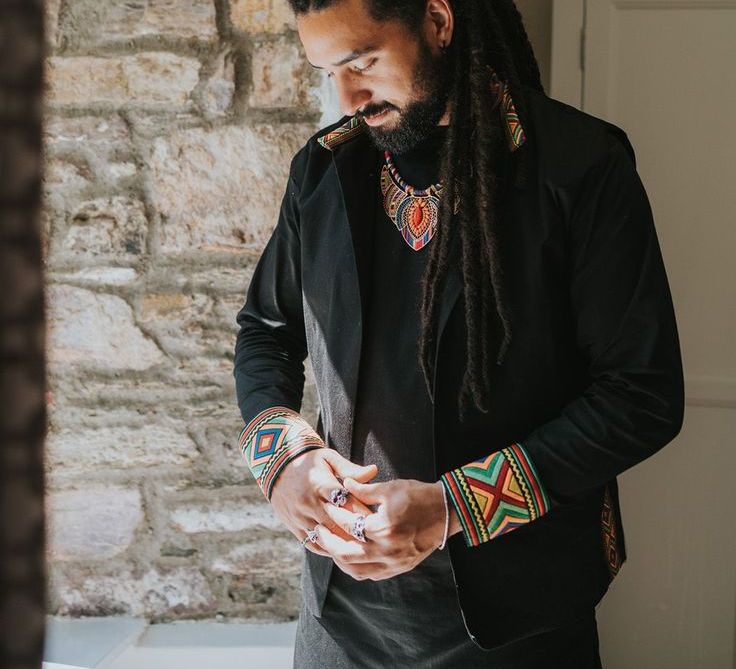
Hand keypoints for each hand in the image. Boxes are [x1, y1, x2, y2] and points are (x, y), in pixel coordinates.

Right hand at [269, 447, 378, 557]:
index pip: (346, 502)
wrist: (276, 466)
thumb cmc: (309, 461)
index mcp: (319, 483)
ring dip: (346, 544)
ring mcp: (300, 517)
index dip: (363, 512)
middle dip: (358, 531)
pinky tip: (345, 551)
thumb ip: (350, 469)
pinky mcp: (294, 527)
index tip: (381, 519)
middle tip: (379, 538)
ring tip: (366, 549)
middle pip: (338, 523)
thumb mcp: (329, 458)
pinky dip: (330, 550)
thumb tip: (373, 471)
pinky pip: (314, 544)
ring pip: (327, 538)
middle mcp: (308, 502)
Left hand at [314, 477, 460, 579]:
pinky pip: (372, 575)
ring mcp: (394, 563)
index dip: (333, 515)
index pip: (349, 525)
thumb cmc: (419, 496)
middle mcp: (387, 550)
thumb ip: (364, 489)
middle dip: (328, 544)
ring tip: (331, 546)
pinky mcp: (400, 568)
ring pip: (357, 571)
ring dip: (340, 560)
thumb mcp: (390, 488)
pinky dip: (358, 568)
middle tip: (318, 533)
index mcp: (383, 528)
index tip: (325, 507)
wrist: (447, 512)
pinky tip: (351, 556)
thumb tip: (345, 484)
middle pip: (346, 555)